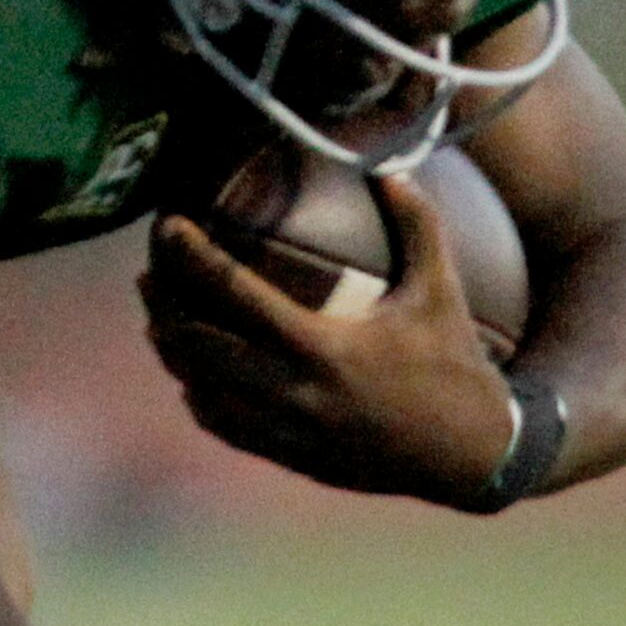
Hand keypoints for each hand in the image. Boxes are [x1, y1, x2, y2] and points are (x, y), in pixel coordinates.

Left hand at [138, 175, 515, 509]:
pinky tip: (190, 373)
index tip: (167, 225)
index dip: (193, 256)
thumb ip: (416, 223)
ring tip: (157, 316)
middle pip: (201, 345)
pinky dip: (200, 397)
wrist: (476, 457)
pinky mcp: (292, 459)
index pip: (236, 295)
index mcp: (326, 350)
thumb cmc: (455, 364)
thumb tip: (389, 166)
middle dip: (164, 305)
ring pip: (203, 390)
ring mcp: (290, 433)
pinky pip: (226, 427)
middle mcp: (298, 395)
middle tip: (149, 272)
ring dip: (174, 352)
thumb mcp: (441, 290)